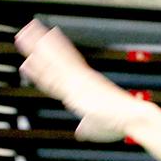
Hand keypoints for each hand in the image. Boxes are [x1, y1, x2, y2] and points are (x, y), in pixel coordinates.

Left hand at [15, 20, 149, 141]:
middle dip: (40, 45)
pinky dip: (49, 53)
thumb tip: (81, 131)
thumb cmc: (120, 124)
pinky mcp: (80, 81)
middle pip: (54, 60)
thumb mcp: (97, 128)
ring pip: (54, 58)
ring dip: (39, 44)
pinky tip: (39, 43)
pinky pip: (61, 65)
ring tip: (27, 30)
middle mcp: (79, 80)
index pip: (59, 74)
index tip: (37, 50)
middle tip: (28, 29)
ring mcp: (78, 79)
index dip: (45, 63)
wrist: (133, 116)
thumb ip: (87, 128)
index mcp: (83, 89)